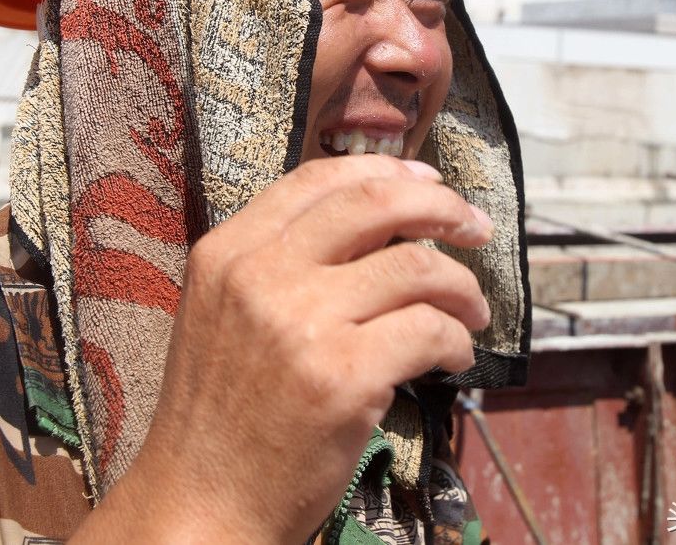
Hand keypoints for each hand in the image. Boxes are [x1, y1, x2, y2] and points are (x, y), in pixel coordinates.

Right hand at [74, 155, 492, 543]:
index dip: (384, 172)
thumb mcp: (223, 314)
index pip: (318, 179)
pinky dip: (457, 340)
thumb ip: (278, 264)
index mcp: (227, 252)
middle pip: (374, 204)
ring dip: (461, 286)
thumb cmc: (219, 416)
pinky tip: (455, 357)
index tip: (428, 183)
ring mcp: (302, 324)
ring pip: (415, 267)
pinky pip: (429, 330)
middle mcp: (260, 275)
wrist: (201, 504)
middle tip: (474, 226)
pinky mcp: (344, 377)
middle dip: (441, 207)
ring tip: (471, 310)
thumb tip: (377, 224)